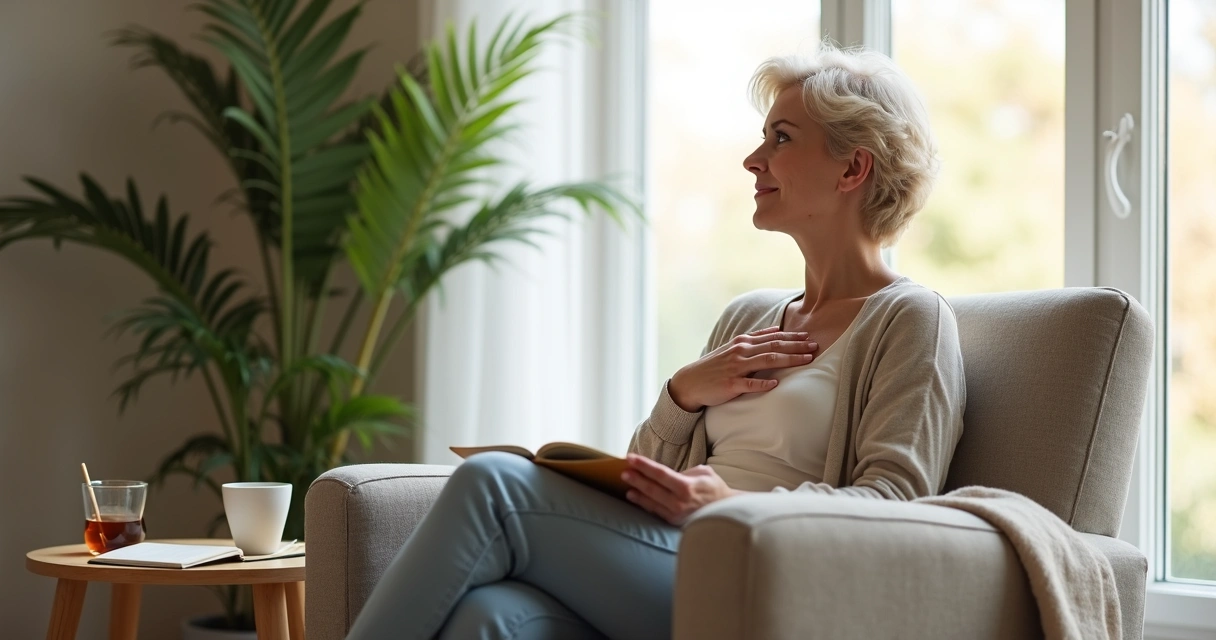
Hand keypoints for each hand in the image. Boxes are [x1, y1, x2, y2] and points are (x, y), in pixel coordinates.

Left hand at [621, 453, 739, 525]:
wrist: (726, 510)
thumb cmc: (714, 488)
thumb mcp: (703, 472)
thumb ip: (684, 472)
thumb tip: (667, 474)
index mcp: (687, 486)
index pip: (660, 473)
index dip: (643, 465)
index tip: (630, 458)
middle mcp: (679, 501)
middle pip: (652, 488)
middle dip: (636, 478)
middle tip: (624, 470)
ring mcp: (676, 513)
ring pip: (651, 501)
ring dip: (637, 491)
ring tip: (626, 483)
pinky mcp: (674, 521)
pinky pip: (655, 510)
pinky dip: (643, 503)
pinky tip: (635, 496)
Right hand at [668, 326, 818, 411]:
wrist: (691, 381)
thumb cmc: (715, 366)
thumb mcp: (734, 347)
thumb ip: (755, 339)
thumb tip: (776, 329)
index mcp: (743, 342)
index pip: (773, 337)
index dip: (792, 337)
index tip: (810, 337)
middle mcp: (741, 351)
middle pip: (774, 346)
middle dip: (797, 346)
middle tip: (816, 346)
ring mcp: (736, 367)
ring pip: (767, 361)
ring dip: (788, 359)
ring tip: (806, 360)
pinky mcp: (730, 384)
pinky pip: (749, 384)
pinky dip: (763, 384)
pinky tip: (776, 384)